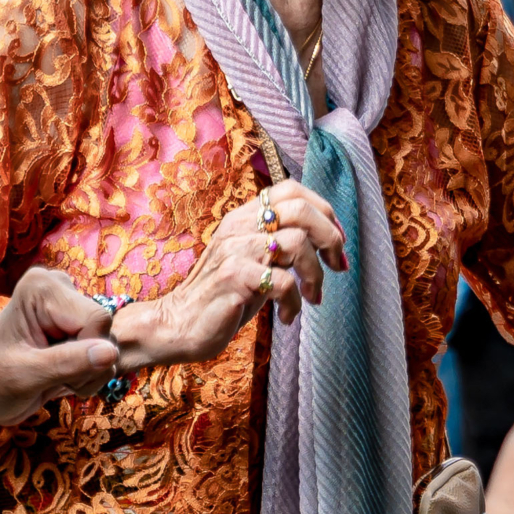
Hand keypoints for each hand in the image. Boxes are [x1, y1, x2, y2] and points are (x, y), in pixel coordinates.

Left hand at [0, 266, 120, 425]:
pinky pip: (104, 351)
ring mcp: (69, 306)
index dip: (88, 353)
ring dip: (89, 372)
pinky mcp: (76, 325)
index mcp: (42, 288)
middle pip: (105, 330)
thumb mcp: (24, 376)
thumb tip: (111, 352)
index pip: (96, 319)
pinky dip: (89, 372)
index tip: (59, 373)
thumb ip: (67, 363)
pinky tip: (64, 375)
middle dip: (89, 365)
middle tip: (55, 378)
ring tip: (56, 377)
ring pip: (108, 344)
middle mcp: (59, 288)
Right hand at [112, 180, 346, 370]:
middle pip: (300, 209)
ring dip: (315, 274)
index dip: (323, 210)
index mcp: (244, 217)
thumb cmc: (223, 296)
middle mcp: (239, 226)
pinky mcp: (233, 278)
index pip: (290, 189)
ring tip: (311, 296)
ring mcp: (235, 250)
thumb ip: (279, 245)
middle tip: (336, 266)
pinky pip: (283, 282)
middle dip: (330, 237)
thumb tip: (326, 241)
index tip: (335, 241)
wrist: (177, 325)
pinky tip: (286, 316)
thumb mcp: (253, 262)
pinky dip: (294, 302)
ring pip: (297, 242)